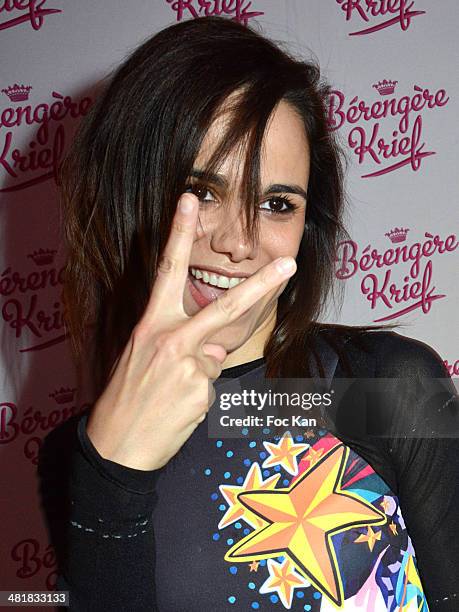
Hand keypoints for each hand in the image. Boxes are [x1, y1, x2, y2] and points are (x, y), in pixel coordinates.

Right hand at [86, 193, 296, 469]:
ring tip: (172, 393)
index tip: (189, 199)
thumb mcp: (142, 357)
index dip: (177, 232)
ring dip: (202, 373)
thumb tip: (213, 347)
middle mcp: (171, 339)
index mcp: (151, 324)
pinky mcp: (204, 392)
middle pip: (225, 307)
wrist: (116, 446)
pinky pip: (213, 384)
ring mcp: (190, 366)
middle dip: (262, 285)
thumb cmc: (126, 397)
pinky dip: (201, 395)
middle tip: (289, 262)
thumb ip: (179, 342)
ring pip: (216, 357)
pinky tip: (179, 407)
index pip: (167, 270)